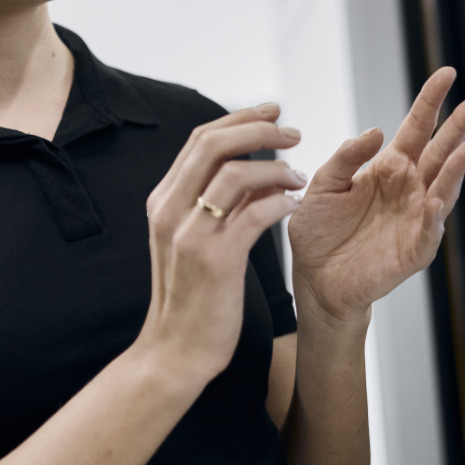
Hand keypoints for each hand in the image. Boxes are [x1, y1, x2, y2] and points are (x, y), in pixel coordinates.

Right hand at [136, 104, 306, 385]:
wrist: (174, 352)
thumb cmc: (192, 298)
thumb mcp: (195, 241)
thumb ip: (219, 204)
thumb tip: (260, 170)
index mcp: (163, 201)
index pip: (200, 139)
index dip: (239, 118)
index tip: (272, 112)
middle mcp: (170, 210)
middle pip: (213, 144)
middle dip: (258, 129)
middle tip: (293, 132)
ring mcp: (189, 234)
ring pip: (234, 173)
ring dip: (275, 167)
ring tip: (300, 175)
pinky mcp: (214, 259)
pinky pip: (253, 214)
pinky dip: (279, 202)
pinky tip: (295, 206)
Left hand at [288, 69, 464, 322]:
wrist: (315, 279)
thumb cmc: (320, 230)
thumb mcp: (323, 184)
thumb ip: (346, 157)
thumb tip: (376, 131)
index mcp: (390, 166)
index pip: (417, 126)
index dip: (431, 100)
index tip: (447, 74)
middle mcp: (410, 187)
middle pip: (442, 149)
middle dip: (463, 123)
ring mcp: (417, 217)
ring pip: (444, 186)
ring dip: (458, 168)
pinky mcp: (415, 250)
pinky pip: (430, 231)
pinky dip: (434, 217)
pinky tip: (435, 202)